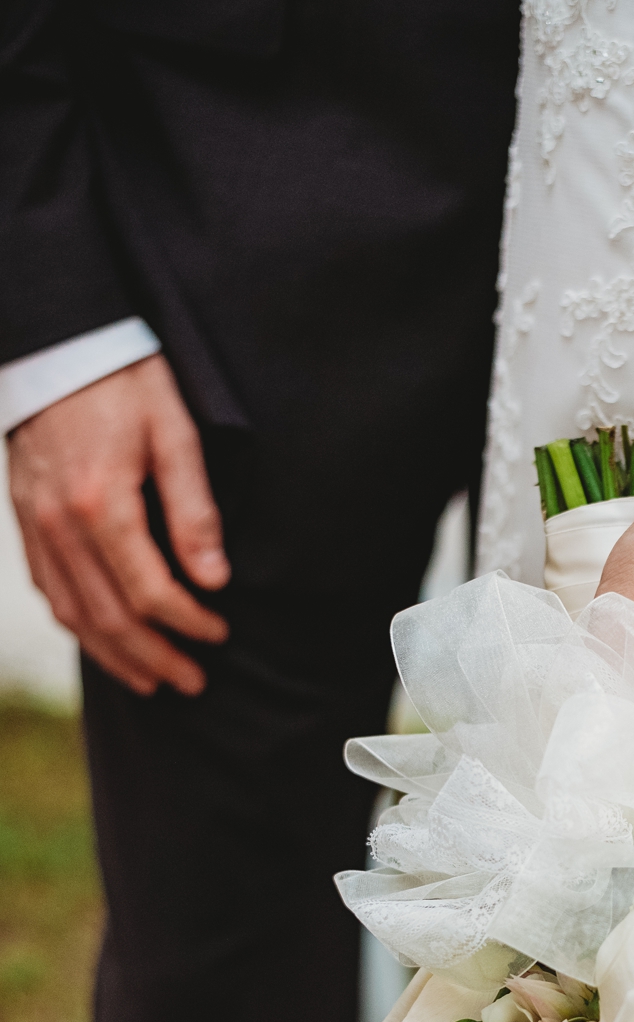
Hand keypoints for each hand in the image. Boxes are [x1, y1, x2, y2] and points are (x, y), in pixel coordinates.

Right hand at [7, 353, 229, 695]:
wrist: (55, 339)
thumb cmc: (124, 378)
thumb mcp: (175, 431)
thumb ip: (195, 509)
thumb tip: (215, 579)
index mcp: (102, 501)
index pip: (150, 590)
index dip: (188, 622)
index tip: (220, 632)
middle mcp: (60, 522)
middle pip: (109, 616)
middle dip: (155, 657)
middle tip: (194, 681)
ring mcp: (35, 524)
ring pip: (73, 614)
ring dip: (116, 656)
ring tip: (153, 681)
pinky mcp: (24, 519)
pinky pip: (49, 589)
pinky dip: (79, 626)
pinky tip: (105, 643)